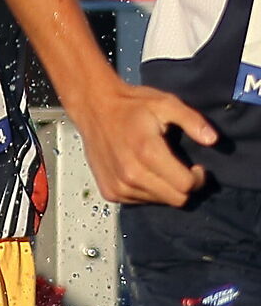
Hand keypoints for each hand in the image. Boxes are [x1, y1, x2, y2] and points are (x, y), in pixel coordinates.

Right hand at [76, 80, 214, 205]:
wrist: (93, 108)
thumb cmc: (131, 106)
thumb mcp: (166, 104)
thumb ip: (192, 121)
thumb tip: (212, 139)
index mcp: (147, 152)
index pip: (185, 185)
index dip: (198, 178)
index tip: (197, 167)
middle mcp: (131, 174)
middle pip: (175, 199)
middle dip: (185, 186)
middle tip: (182, 170)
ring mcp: (118, 185)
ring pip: (158, 201)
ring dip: (165, 189)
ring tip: (159, 168)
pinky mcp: (109, 192)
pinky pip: (139, 201)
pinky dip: (147, 191)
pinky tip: (142, 172)